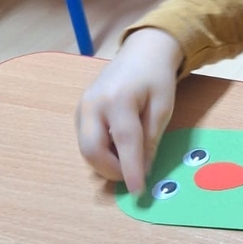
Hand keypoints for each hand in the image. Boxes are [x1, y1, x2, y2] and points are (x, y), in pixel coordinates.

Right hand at [76, 28, 182, 193]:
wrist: (141, 52)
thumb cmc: (156, 78)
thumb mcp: (163, 107)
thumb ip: (151, 139)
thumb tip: (143, 170)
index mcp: (119, 99)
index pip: (124, 142)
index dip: (131, 170)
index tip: (138, 191)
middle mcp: (94, 103)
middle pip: (92, 150)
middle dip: (111, 170)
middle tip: (133, 176)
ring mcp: (82, 107)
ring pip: (86, 149)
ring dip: (106, 162)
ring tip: (129, 158)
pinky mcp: (79, 112)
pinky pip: (86, 141)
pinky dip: (101, 152)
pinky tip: (119, 147)